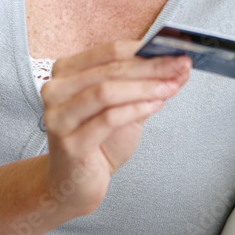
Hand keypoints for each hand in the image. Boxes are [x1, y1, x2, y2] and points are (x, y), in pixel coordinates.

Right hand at [41, 40, 190, 216]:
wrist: (76, 184)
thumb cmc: (97, 143)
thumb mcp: (124, 107)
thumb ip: (146, 85)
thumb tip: (177, 66)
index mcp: (65, 72)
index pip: (109, 52)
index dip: (143, 50)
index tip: (174, 51)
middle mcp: (55, 90)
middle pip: (110, 70)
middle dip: (150, 67)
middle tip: (179, 67)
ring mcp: (59, 117)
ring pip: (106, 91)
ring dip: (145, 87)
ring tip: (170, 87)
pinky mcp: (69, 143)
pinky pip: (108, 119)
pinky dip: (136, 109)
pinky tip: (156, 106)